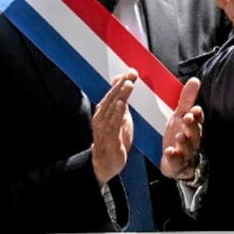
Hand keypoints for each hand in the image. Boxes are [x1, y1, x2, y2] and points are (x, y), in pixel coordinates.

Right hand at [92, 70, 136, 185]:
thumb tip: (121, 79)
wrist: (105, 163)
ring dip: (120, 95)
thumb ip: (120, 98)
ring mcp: (104, 127)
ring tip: (128, 84)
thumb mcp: (119, 116)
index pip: (113, 93)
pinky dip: (117, 114)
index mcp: (104, 111)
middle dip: (122, 84)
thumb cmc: (113, 137)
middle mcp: (102, 117)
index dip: (121, 81)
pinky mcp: (109, 138)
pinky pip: (113, 124)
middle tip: (131, 73)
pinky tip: (122, 105)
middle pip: (112, 98)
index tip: (131, 70)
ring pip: (112, 108)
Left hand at [160, 78, 203, 179]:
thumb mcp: (180, 116)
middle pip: (195, 133)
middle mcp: (192, 140)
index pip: (198, 120)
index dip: (197, 115)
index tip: (194, 109)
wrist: (176, 162)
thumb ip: (187, 99)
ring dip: (185, 142)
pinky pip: (177, 161)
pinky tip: (170, 151)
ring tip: (180, 136)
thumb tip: (195, 80)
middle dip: (192, 126)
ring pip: (188, 147)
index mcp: (193, 127)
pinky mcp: (177, 163)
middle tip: (187, 118)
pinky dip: (174, 157)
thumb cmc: (180, 136)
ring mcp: (186, 152)